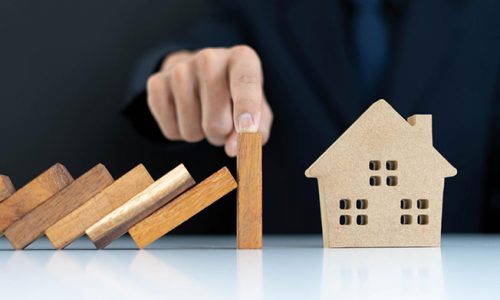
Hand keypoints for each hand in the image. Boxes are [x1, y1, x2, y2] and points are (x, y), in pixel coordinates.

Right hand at [146, 45, 272, 156]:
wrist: (201, 73)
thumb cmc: (237, 97)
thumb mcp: (259, 111)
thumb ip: (257, 132)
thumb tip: (233, 149)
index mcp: (242, 59)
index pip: (246, 84)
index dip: (247, 108)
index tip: (247, 130)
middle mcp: (210, 57)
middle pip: (216, 123)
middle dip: (222, 135)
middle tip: (224, 121)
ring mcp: (180, 69)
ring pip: (192, 131)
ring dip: (201, 134)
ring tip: (205, 113)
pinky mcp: (156, 83)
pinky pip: (171, 132)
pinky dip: (181, 133)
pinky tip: (186, 112)